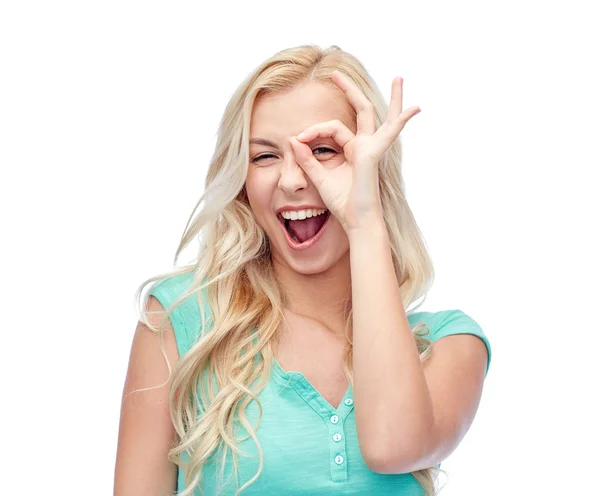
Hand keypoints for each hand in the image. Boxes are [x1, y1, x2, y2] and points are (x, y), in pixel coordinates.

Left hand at [288, 70, 420, 233]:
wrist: (355, 221)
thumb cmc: (342, 203)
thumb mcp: (318, 177)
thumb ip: (306, 158)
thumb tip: (293, 139)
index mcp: (352, 150)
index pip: (331, 128)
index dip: (312, 131)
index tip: (297, 140)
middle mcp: (364, 146)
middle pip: (359, 110)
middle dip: (347, 89)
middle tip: (334, 72)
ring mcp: (371, 148)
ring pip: (377, 115)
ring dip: (391, 97)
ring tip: (399, 78)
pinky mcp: (373, 154)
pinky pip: (388, 133)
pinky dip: (401, 120)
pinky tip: (415, 109)